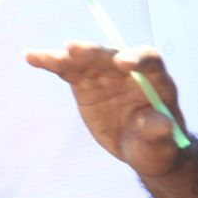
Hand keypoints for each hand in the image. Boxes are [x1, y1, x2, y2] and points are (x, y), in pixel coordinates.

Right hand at [26, 42, 186, 177]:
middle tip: (74, 49)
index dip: (137, 59)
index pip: (149, 61)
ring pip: (86, 61)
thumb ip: (159, 134)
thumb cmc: (156, 147)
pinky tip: (33, 56)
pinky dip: (52, 63)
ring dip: (67, 58)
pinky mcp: (87, 84)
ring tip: (46, 57)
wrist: (140, 148)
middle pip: (112, 56)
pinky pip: (70, 71)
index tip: (122, 64)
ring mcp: (107, 76)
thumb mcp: (160, 147)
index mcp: (156, 81)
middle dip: (94, 53)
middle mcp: (130, 72)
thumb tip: (164, 125)